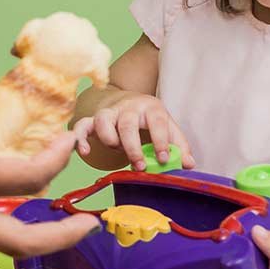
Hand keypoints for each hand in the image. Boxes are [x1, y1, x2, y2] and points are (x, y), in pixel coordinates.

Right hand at [72, 91, 195, 170]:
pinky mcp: (93, 119)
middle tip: (140, 166)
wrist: (129, 102)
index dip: (160, 141)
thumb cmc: (150, 120)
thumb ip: (178, 145)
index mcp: (151, 108)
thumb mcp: (167, 127)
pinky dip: (81, 139)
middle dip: (133, 147)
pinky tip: (85, 153)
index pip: (157, 122)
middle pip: (127, 124)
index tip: (164, 159)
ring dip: (110, 140)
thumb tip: (188, 165)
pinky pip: (82, 126)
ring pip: (103, 121)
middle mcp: (128, 107)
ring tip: (118, 152)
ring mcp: (109, 112)